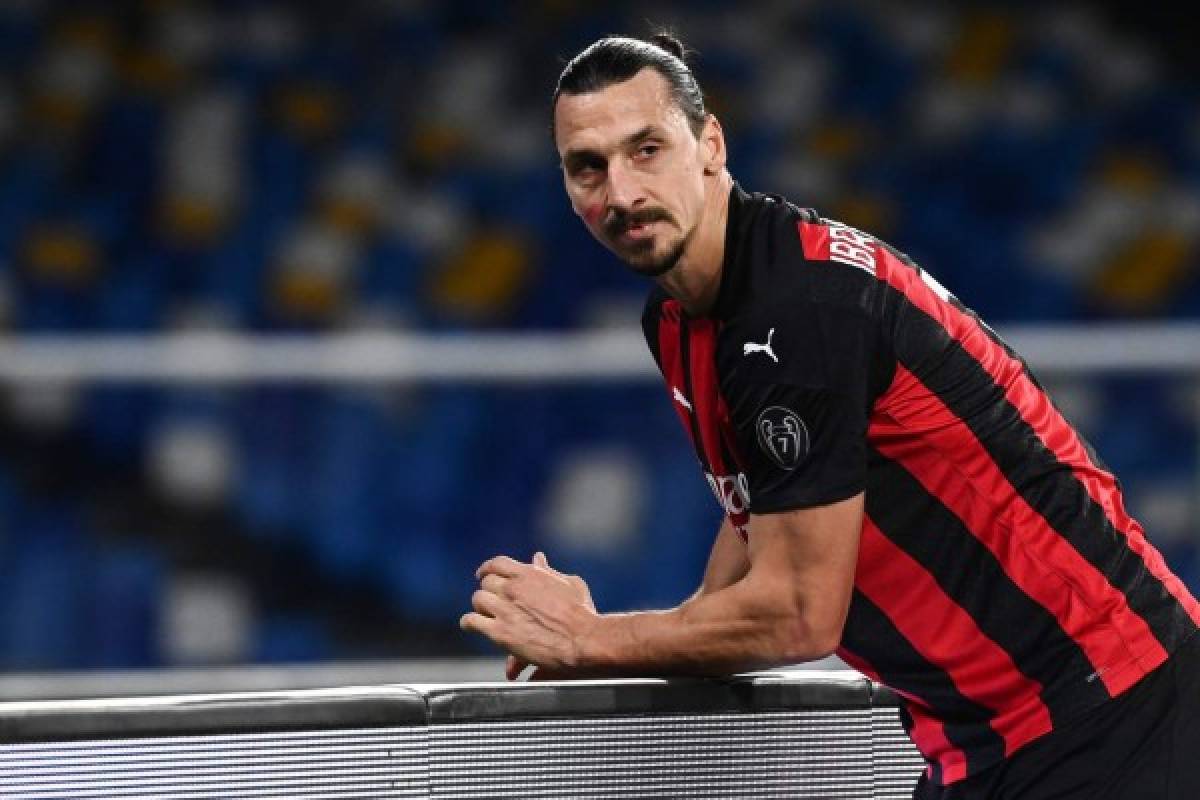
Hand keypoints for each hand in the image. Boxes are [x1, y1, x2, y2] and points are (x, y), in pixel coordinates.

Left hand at [461, 551, 597, 679]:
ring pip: (478, 600)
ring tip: (483, 613)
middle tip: (489, 599)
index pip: (498, 564)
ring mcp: (504, 609)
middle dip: (488, 590)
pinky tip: (471, 625)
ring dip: (480, 606)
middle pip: (486, 582)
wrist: (582, 639)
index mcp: (529, 574)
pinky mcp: (500, 632)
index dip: (487, 568)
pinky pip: (472, 621)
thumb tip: (538, 558)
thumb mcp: (570, 584)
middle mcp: (513, 588)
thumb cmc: (582, 613)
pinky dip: (469, 623)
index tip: (483, 574)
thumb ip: (549, 571)